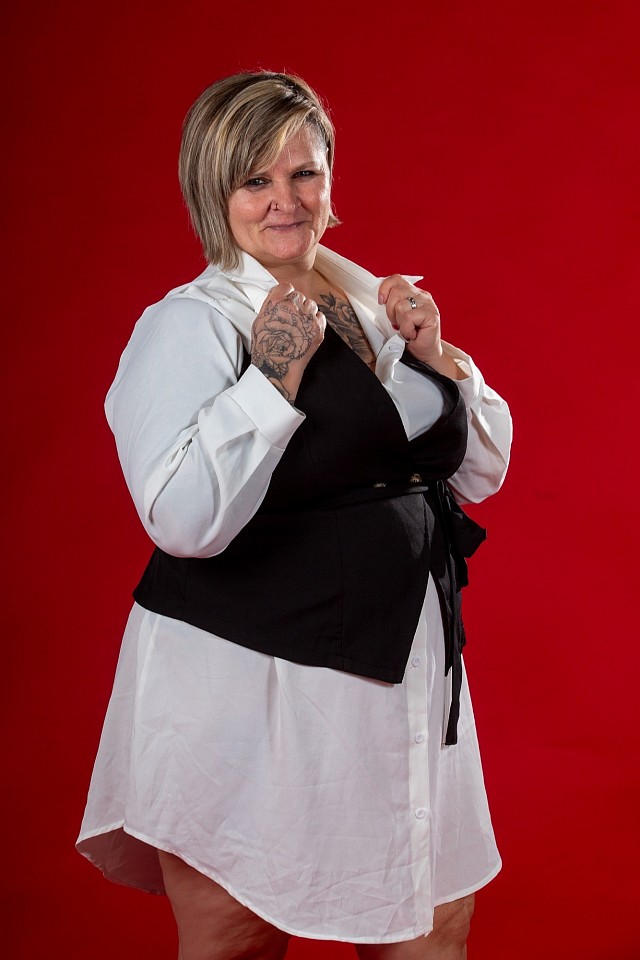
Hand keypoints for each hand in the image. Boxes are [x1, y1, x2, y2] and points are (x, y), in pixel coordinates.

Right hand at [251, 283, 325, 402]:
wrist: (278, 366)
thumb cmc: (265, 346)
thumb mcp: (259, 320)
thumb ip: (270, 304)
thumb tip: (280, 295)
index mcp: (275, 302)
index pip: (286, 287)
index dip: (287, 294)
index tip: (286, 301)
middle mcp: (292, 306)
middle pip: (299, 296)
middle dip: (297, 305)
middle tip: (292, 318)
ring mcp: (306, 317)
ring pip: (311, 305)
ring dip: (306, 312)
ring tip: (299, 325)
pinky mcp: (317, 328)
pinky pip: (320, 316)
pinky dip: (315, 321)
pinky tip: (307, 330)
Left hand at [378, 275, 461, 377]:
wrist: (424, 353)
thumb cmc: (411, 335)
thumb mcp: (397, 316)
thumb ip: (392, 304)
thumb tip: (380, 298)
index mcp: (414, 293)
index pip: (397, 279)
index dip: (385, 288)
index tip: (381, 301)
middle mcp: (422, 296)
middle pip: (396, 291)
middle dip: (391, 310)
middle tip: (397, 323)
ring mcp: (428, 305)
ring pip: (401, 306)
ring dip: (400, 322)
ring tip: (407, 329)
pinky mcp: (431, 315)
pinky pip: (408, 317)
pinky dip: (406, 329)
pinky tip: (412, 334)